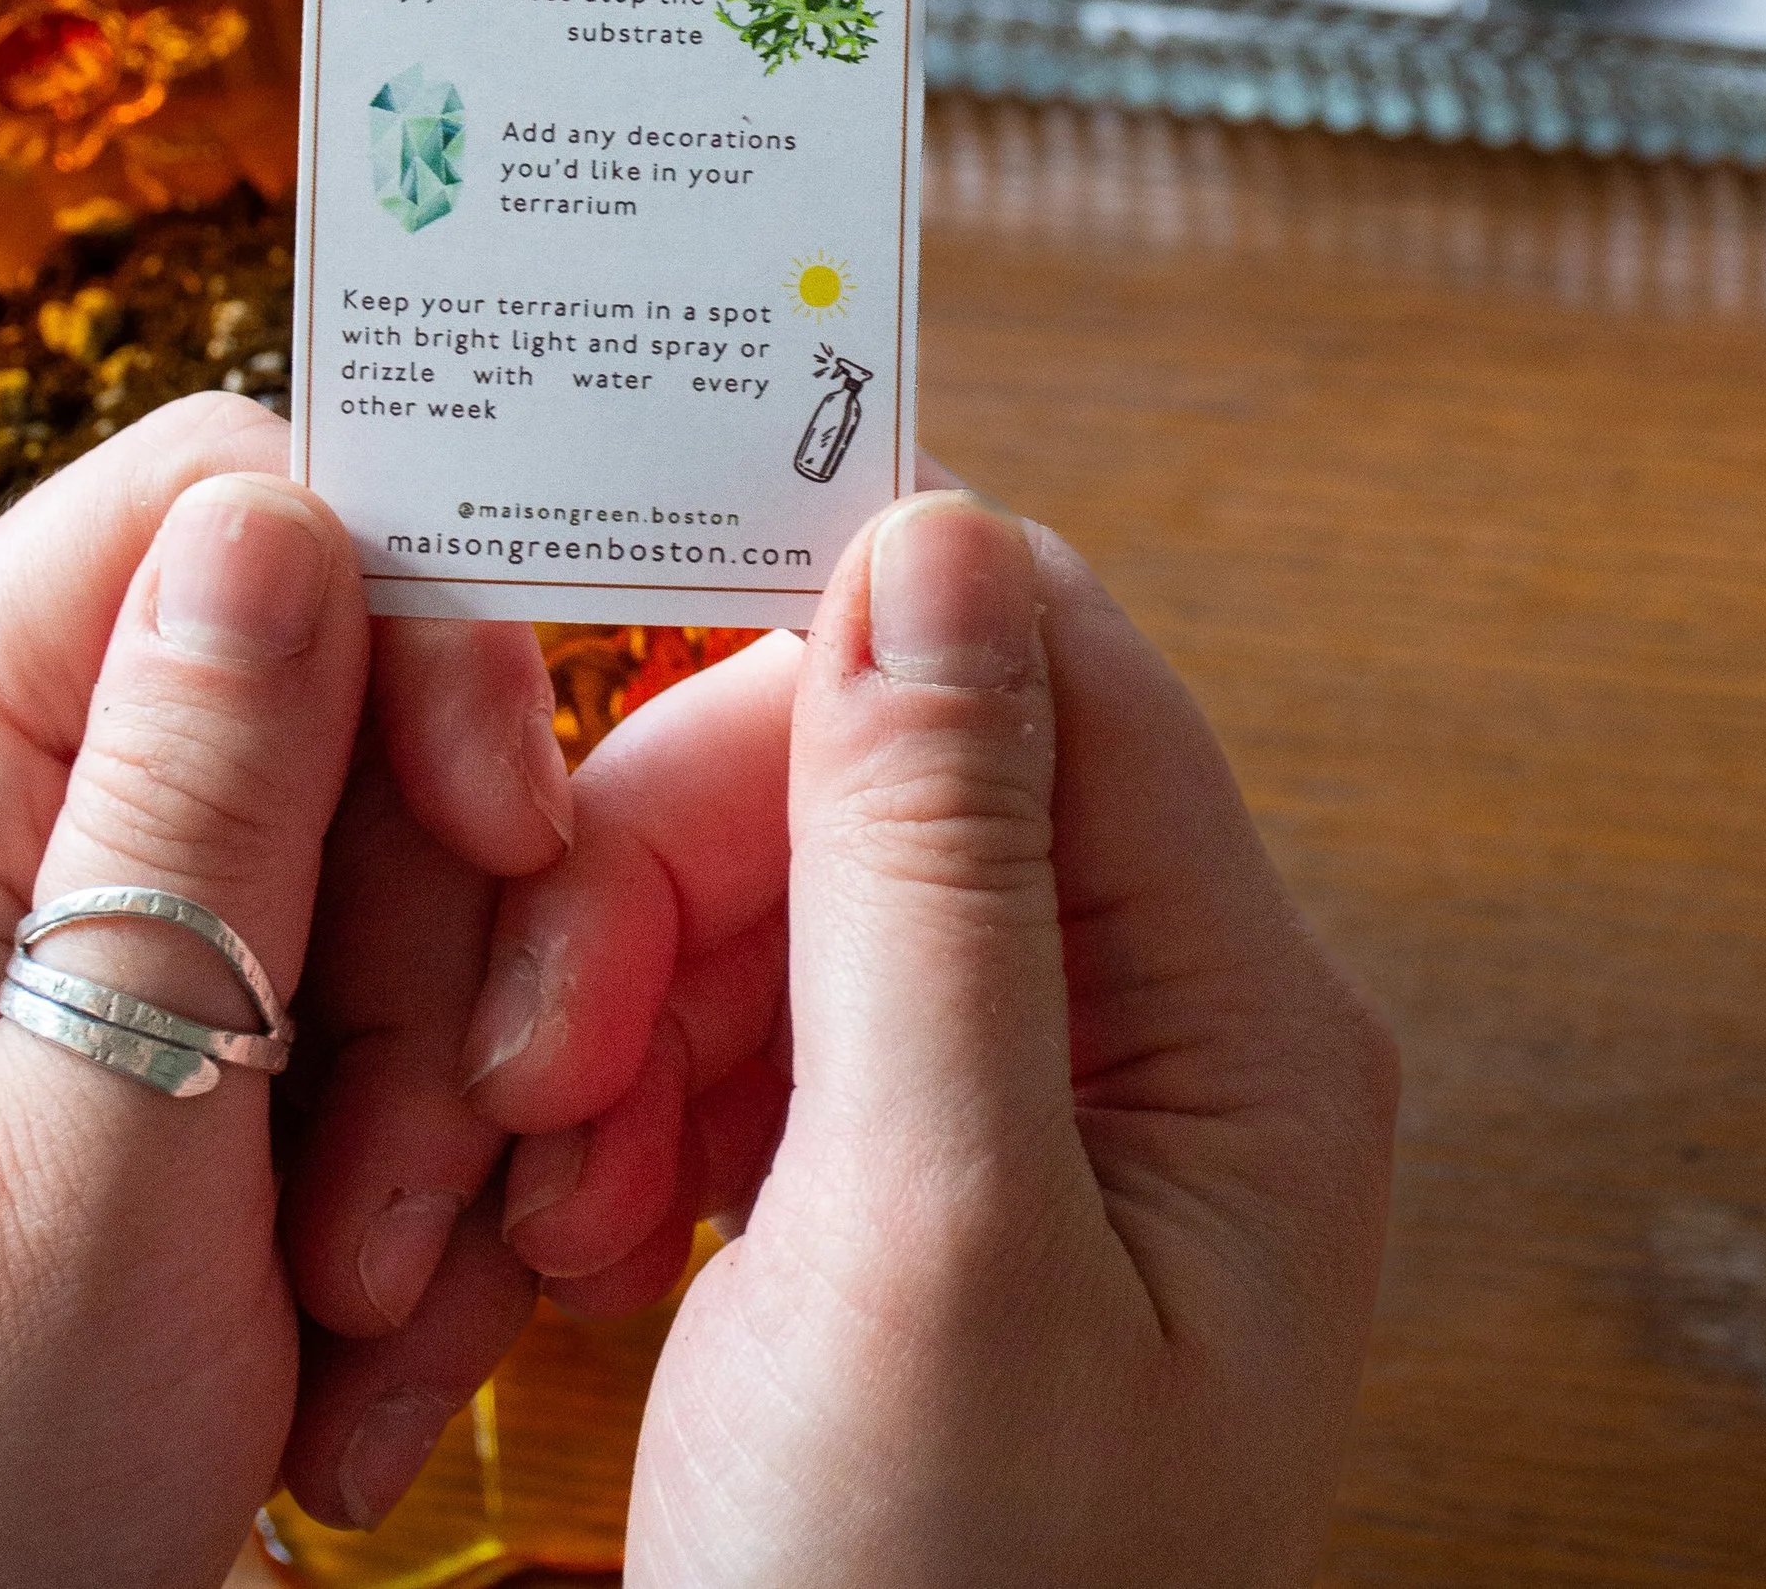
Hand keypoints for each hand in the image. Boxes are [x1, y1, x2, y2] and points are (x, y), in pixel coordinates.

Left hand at [0, 395, 381, 1588]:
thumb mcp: (84, 1185)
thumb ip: (190, 821)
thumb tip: (285, 510)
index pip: (208, 513)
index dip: (410, 626)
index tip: (508, 845)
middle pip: (306, 705)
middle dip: (426, 934)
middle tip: (411, 1198)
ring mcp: (1, 939)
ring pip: (336, 869)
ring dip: (414, 1081)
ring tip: (364, 1318)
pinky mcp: (69, 1050)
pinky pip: (293, 1008)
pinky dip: (366, 1154)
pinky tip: (343, 1335)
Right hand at [334, 494, 1398, 1587]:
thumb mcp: (934, 1231)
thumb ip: (935, 865)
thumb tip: (933, 532)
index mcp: (1238, 1022)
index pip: (1045, 665)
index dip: (822, 663)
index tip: (612, 746)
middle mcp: (1148, 1039)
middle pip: (878, 778)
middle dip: (670, 878)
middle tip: (535, 1052)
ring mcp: (1013, 1123)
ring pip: (771, 901)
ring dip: (605, 1003)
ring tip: (527, 1186)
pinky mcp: (882, 1204)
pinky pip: (725, 1042)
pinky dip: (606, 1105)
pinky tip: (548, 1233)